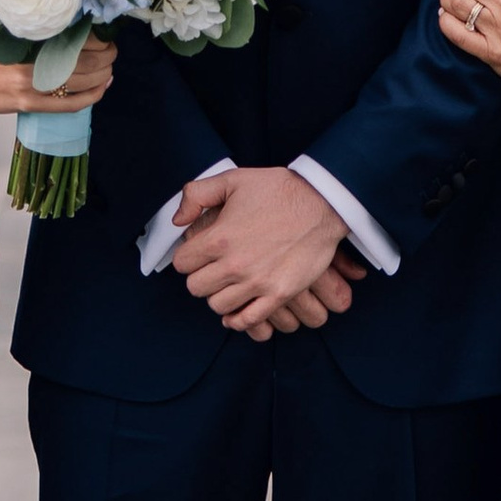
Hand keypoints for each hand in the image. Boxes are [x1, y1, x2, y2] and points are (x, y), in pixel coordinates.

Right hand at [0, 32, 115, 113]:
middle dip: (106, 56)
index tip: (105, 33)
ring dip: (102, 75)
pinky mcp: (26, 105)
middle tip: (113, 49)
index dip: (97, 39)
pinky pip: (68, 105)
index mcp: (27, 41)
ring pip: (81, 83)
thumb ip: (34, 31)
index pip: (75, 40)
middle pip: (84, 62)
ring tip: (110, 67)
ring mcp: (29, 88)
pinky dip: (90, 97)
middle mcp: (30, 65)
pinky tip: (101, 88)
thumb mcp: (6, 31)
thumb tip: (69, 25)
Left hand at [169, 167, 346, 333]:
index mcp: (219, 238)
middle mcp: (234, 265)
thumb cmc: (278, 189)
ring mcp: (257, 282)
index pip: (181, 263)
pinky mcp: (279, 294)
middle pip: (196, 287)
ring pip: (218, 305)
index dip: (188, 257)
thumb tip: (178, 221)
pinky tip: (237, 310)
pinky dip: (238, 319)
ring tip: (229, 283)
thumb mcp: (233, 179)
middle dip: (201, 276)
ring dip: (219, 295)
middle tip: (213, 267)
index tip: (198, 253)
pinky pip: (248, 320)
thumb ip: (196, 195)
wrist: (322, 203)